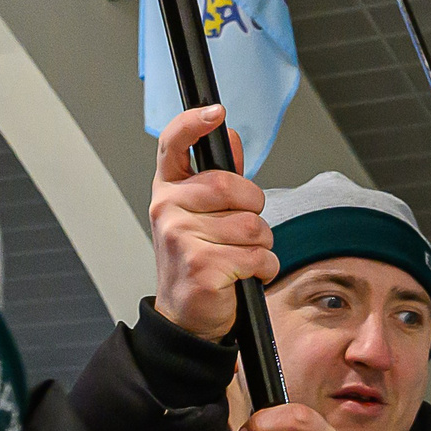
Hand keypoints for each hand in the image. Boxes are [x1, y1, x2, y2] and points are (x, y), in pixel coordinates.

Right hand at [150, 106, 276, 340]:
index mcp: (167, 190)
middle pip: (233, 187)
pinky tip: (245, 277)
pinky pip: (257, 256)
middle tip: (244, 231)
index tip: (217, 112)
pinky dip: (264, 270)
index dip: (194, 123)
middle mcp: (167, 208)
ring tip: (241, 259)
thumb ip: (220, 177)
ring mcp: (180, 237)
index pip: (174, 144)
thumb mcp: (204, 216)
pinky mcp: (202, 266)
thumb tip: (231, 135)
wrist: (186, 317)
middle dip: (255, 209)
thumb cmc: (199, 262)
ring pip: (252, 226)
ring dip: (261, 246)